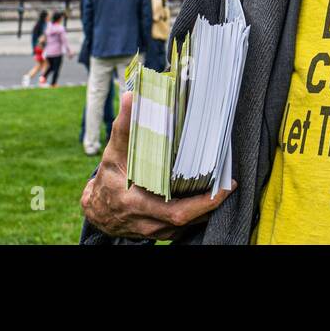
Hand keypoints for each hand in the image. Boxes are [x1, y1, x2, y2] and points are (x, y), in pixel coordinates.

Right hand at [81, 91, 234, 239]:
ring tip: (224, 185)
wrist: (98, 210)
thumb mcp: (114, 153)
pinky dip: (201, 212)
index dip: (203, 203)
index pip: (176, 211)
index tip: (225, 187)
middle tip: (231, 184)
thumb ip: (124, 126)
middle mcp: (149, 223)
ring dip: (209, 207)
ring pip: (191, 224)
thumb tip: (131, 97)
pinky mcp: (164, 233)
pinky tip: (210, 195)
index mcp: (137, 205)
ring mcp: (157, 232)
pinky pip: (187, 226)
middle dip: (213, 203)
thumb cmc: (108, 179)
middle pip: (189, 219)